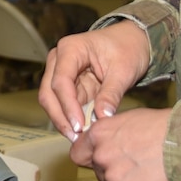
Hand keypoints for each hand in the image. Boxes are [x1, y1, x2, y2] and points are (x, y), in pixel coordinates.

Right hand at [40, 21, 151, 138]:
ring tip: (79, 138)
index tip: (79, 126)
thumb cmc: (127, 48)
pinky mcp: (68, 85)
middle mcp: (59, 60)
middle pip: (48, 93)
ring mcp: (61, 72)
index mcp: (71, 49)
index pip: (60, 81)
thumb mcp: (123, 71)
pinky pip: (64, 105)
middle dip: (60, 117)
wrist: (131, 42)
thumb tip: (102, 118)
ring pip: (52, 101)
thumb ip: (111, 94)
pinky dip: (71, 118)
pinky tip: (82, 131)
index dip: (68, 106)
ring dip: (63, 120)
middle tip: (76, 136)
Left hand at [80, 108, 176, 180]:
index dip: (90, 159)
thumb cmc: (164, 127)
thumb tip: (105, 144)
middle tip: (140, 166)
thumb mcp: (130, 119)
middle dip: (116, 173)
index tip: (102, 160)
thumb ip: (111, 134)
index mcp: (99, 135)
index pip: (78, 155)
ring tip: (153, 175)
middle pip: (101, 174)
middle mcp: (102, 158)